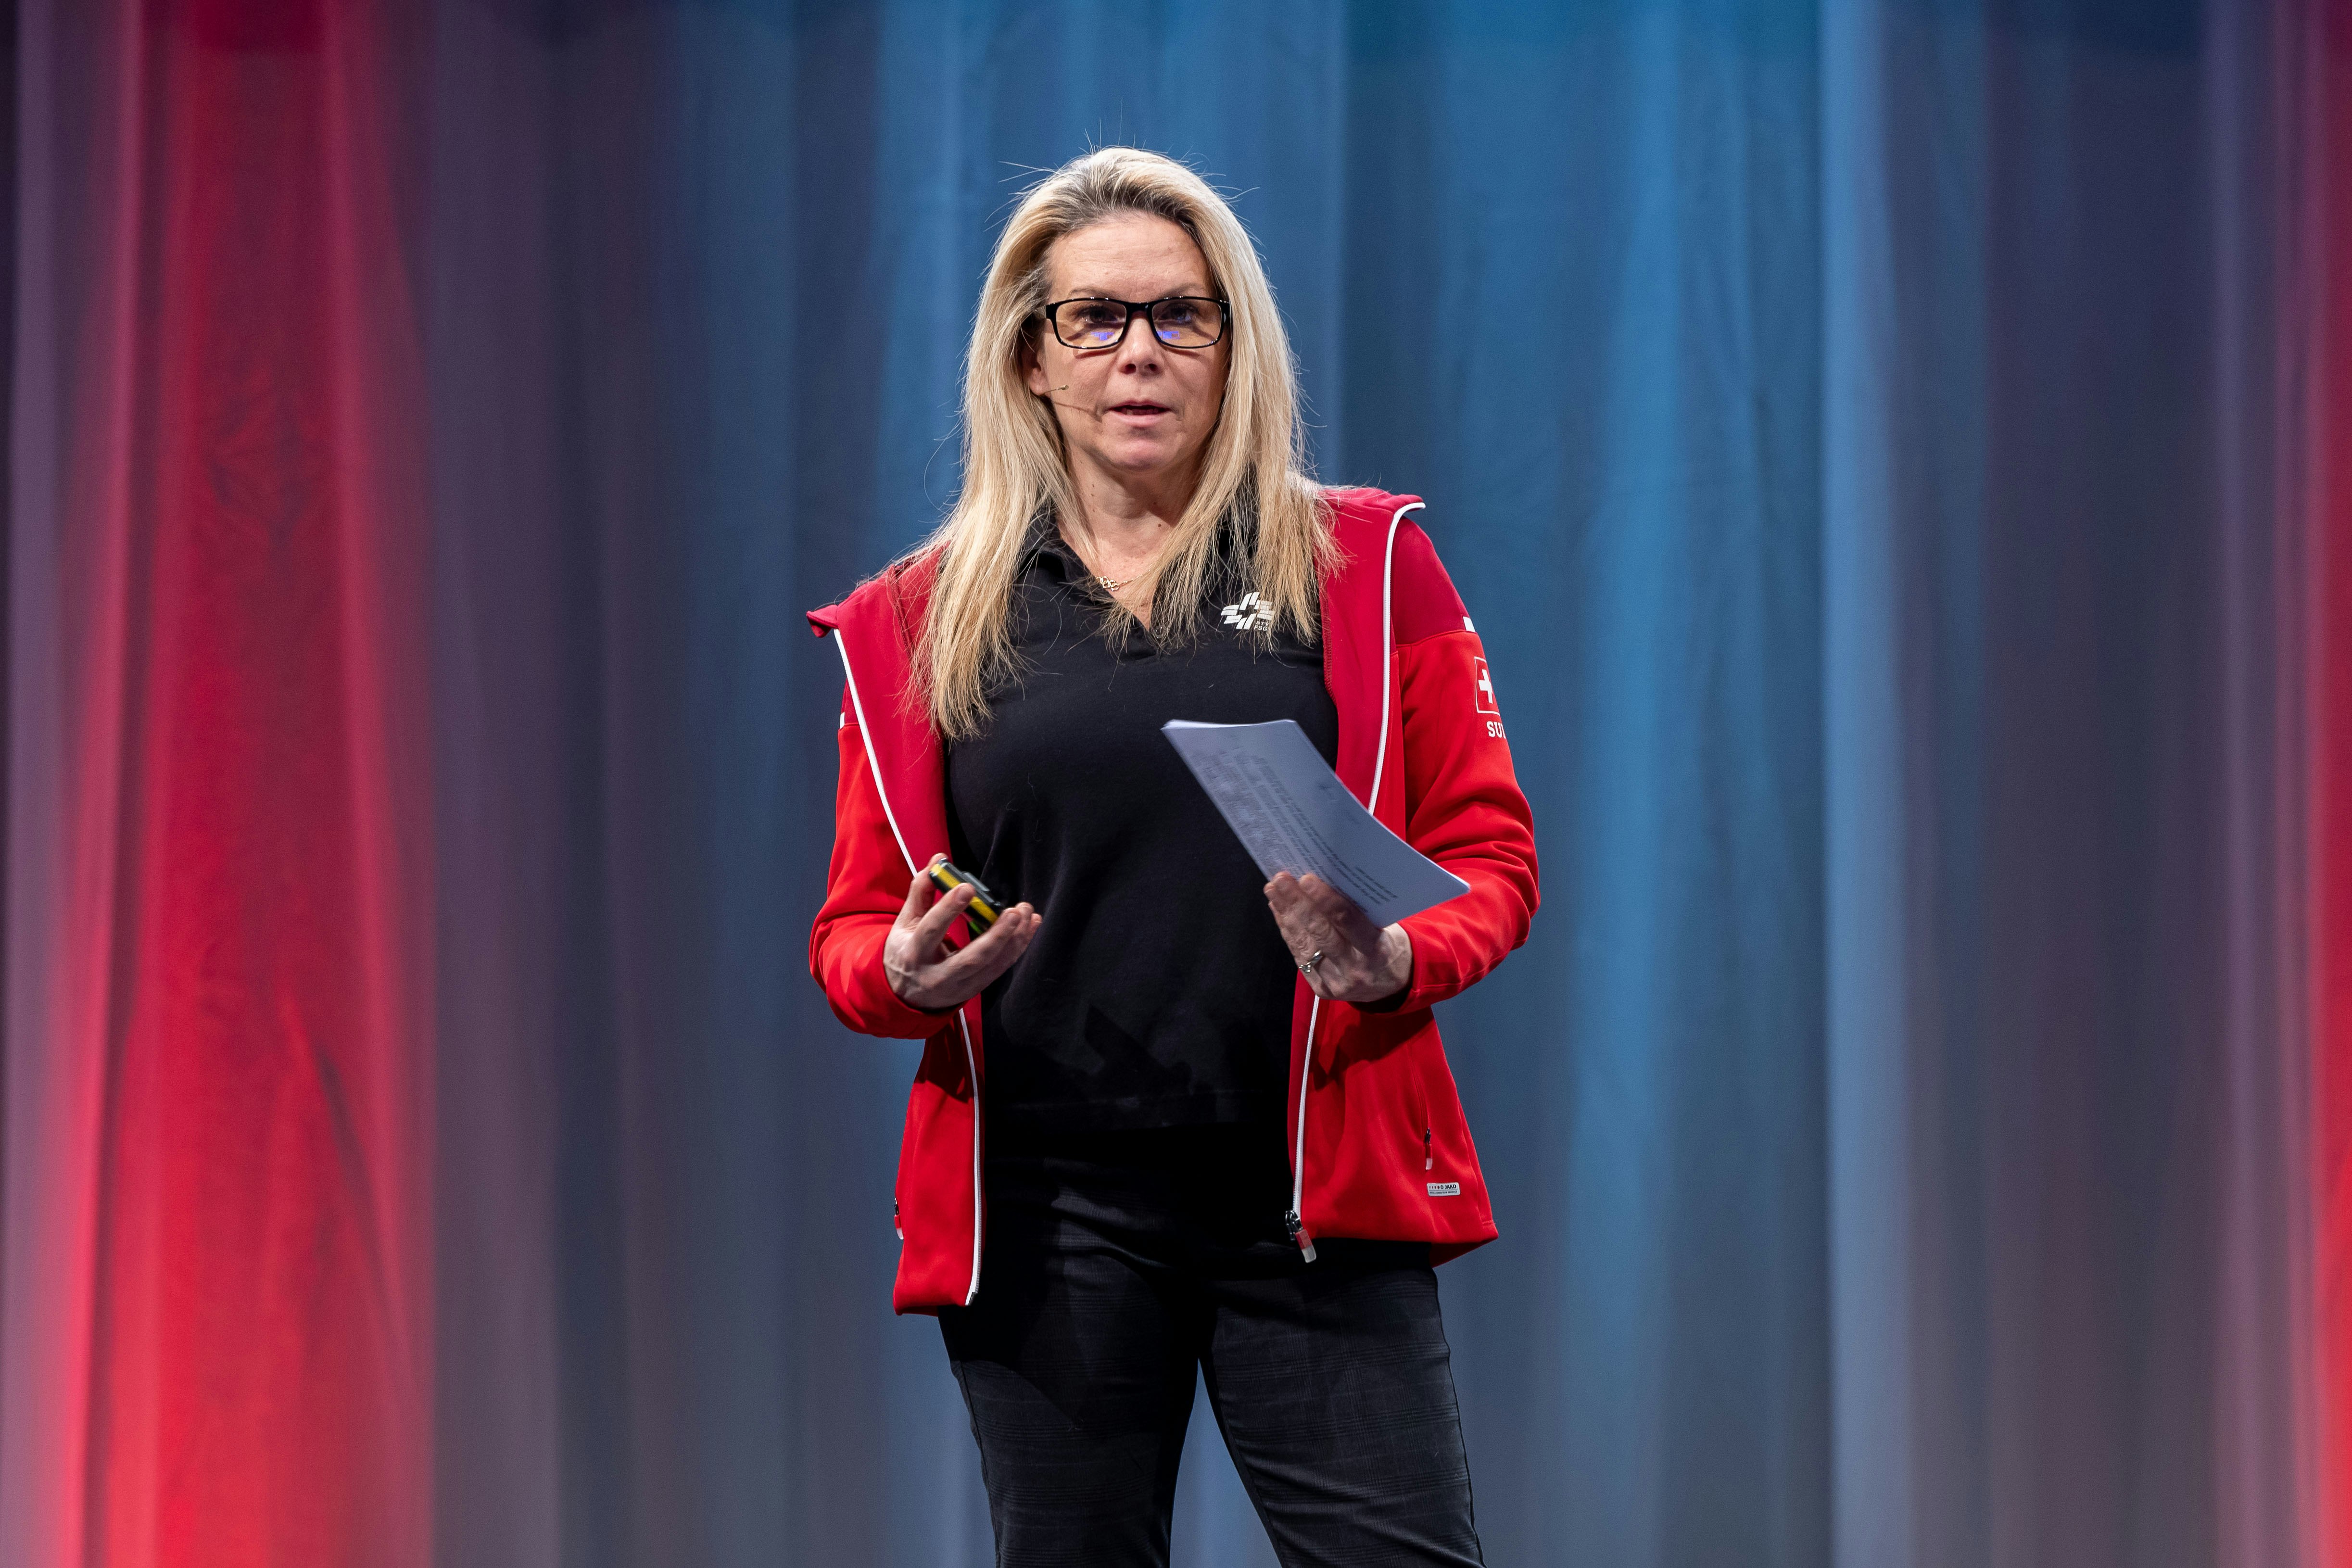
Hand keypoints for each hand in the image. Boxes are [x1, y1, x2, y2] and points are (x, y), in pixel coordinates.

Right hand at [884, 855, 1040, 1011]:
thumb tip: (939, 860)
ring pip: (992, 966)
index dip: (948, 909)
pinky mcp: (976, 988)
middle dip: (995, 936)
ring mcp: (959, 985)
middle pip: (970, 959)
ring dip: (1014, 940)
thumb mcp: (906, 922)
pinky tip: (1029, 926)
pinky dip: (1017, 947)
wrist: (906, 995)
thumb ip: (921, 891)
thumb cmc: (906, 950)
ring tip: (1027, 914)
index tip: (967, 887)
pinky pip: (1001, 968)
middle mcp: (937, 975)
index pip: (931, 930)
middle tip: (1013, 911)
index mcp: (914, 954)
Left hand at [1265, 872, 1411, 1005]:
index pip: (1348, 921)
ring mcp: (1335, 982)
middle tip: (1282, 878)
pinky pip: (1299, 956)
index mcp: (1376, 950)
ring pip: (1304, 944)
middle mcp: (1354, 968)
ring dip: (1286, 914)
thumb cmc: (1386, 946)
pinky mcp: (1321, 989)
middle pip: (1320, 932)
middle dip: (1298, 903)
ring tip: (1274, 889)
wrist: (1391, 987)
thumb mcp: (1385, 928)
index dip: (1325, 900)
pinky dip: (1287, 930)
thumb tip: (1326, 879)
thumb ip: (1360, 911)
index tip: (1306, 878)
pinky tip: (1278, 910)